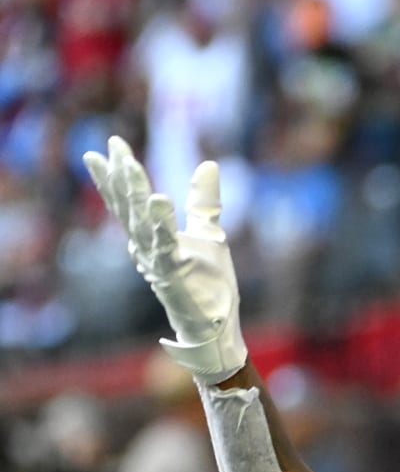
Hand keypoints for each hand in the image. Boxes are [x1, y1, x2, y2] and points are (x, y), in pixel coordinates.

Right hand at [83, 136, 245, 384]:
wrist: (217, 326)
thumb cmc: (208, 285)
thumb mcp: (209, 234)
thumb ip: (203, 201)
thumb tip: (208, 164)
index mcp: (152, 239)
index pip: (130, 202)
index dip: (118, 175)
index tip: (111, 145)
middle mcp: (148, 249)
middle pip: (127, 208)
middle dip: (119, 177)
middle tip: (110, 146)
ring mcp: (158, 263)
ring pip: (140, 224)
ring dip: (133, 194)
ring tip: (129, 165)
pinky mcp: (174, 276)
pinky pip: (165, 247)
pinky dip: (161, 224)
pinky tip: (158, 200)